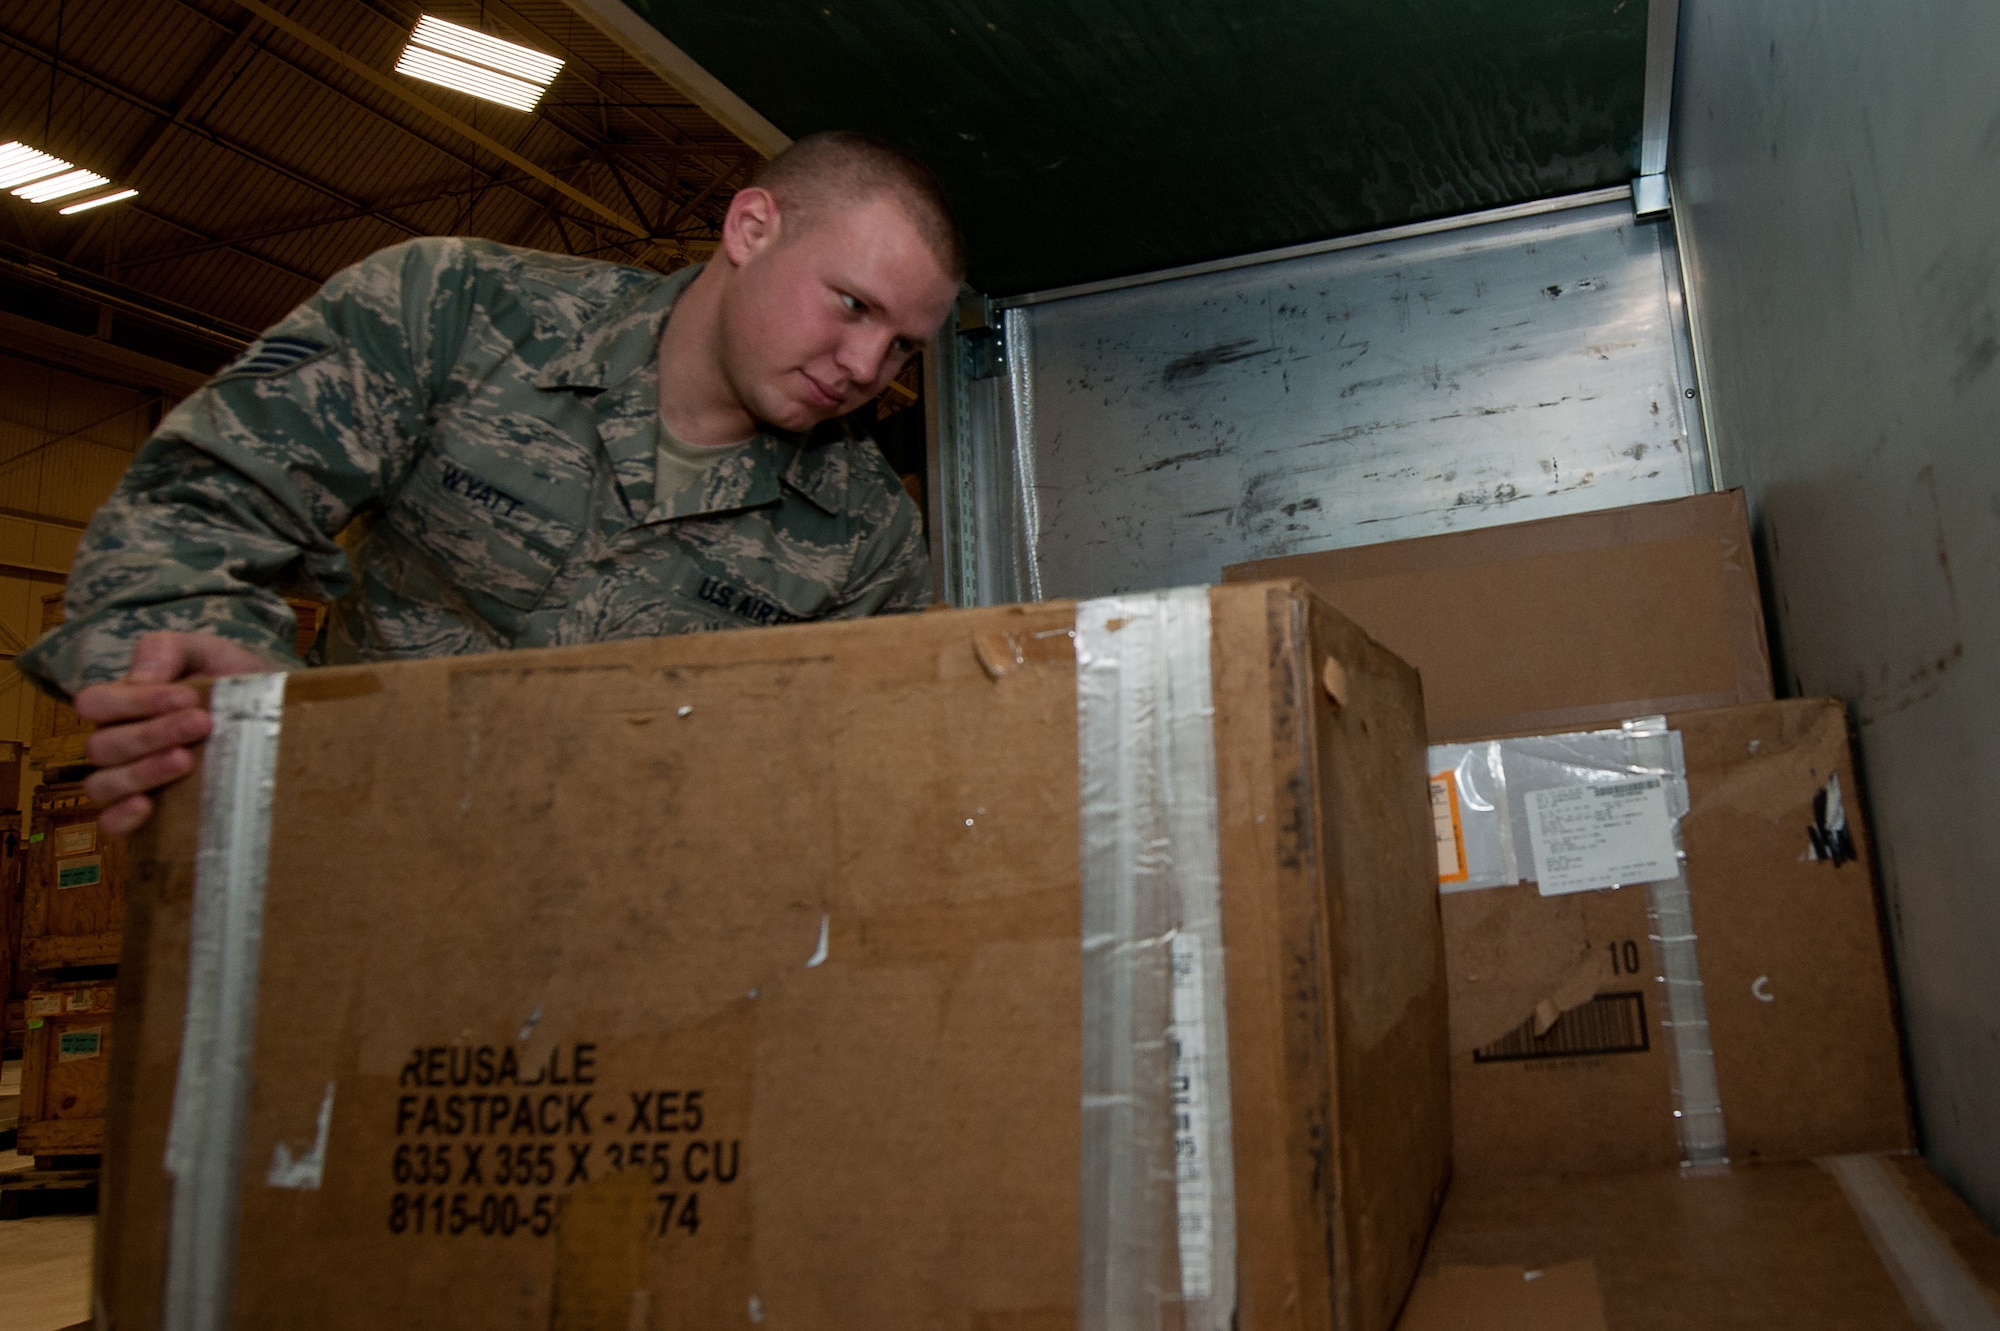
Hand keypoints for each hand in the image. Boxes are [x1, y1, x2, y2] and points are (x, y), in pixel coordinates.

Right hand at [77, 632, 275, 835]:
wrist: (281, 722)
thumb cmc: (237, 686)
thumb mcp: (211, 654)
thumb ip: (169, 650)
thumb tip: (140, 677)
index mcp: (125, 704)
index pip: (94, 703)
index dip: (133, 701)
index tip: (188, 697)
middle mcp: (120, 743)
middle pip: (102, 745)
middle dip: (151, 734)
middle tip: (202, 724)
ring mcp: (131, 780)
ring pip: (102, 784)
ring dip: (141, 772)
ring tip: (186, 761)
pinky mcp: (149, 815)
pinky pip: (111, 824)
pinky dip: (120, 817)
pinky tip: (147, 806)